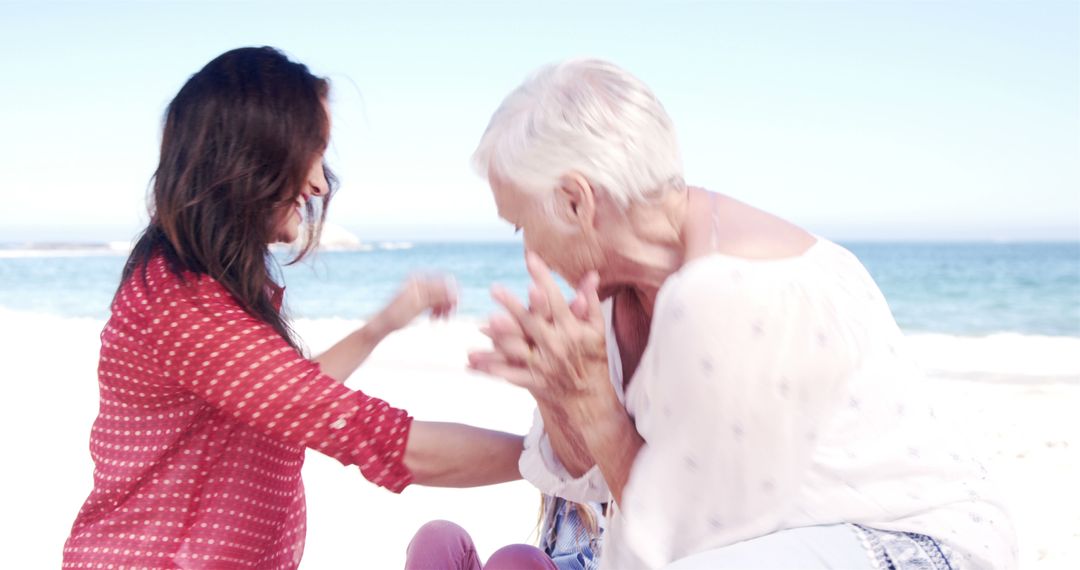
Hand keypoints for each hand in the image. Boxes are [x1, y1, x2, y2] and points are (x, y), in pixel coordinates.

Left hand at [375, 274, 457, 333]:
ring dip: (443, 308)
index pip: (443, 283)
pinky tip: (435, 319)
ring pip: (440, 297)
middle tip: (448, 317)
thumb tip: (453, 293)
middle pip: (443, 289)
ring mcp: (419, 290)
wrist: (383, 323)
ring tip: (441, 320)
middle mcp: (419, 282)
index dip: (452, 295)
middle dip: (448, 302)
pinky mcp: (419, 298)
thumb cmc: (396, 315)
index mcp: (418, 280)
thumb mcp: (418, 306)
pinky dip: (437, 309)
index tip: (455, 308)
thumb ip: (436, 297)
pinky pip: (434, 301)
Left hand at [469, 252, 610, 410]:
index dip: (543, 278)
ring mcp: (544, 364)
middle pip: (532, 321)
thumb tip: (591, 275)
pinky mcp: (534, 381)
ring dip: (502, 336)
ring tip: (486, 322)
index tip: (530, 257)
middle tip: (495, 288)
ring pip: (520, 348)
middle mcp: (557, 345)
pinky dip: (494, 368)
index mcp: (572, 329)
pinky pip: (511, 374)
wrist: (590, 398)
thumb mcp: (596, 330)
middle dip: (514, 305)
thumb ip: (591, 302)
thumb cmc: (594, 358)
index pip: (556, 299)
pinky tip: (475, 360)